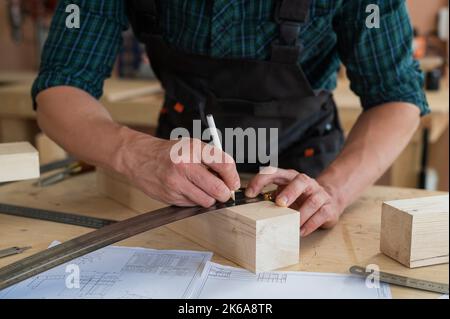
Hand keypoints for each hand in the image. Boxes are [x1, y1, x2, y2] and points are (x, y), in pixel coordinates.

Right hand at [118, 134, 239, 206]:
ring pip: (207, 201)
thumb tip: (231, 179)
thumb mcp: (192, 146)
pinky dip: (194, 200)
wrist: (138, 157)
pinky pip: (192, 205)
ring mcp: (176, 183)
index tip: (234, 182)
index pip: (225, 165)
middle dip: (225, 193)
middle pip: (218, 189)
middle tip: (224, 191)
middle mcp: (185, 166)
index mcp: (194, 149)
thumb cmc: (168, 152)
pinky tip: (188, 190)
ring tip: (203, 189)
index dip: (234, 177)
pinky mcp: (169, 196)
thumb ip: (212, 159)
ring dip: (209, 198)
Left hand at [245, 168, 343, 235]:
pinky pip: (321, 214)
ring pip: (312, 200)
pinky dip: (310, 224)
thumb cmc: (301, 198)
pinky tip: (300, 231)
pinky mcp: (329, 208)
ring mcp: (320, 194)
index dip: (261, 180)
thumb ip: (270, 198)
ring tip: (291, 224)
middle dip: (290, 192)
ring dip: (301, 213)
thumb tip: (248, 209)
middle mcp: (307, 183)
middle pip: (300, 181)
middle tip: (280, 203)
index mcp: (291, 177)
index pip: (274, 172)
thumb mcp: (285, 193)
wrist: (330, 199)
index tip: (250, 193)